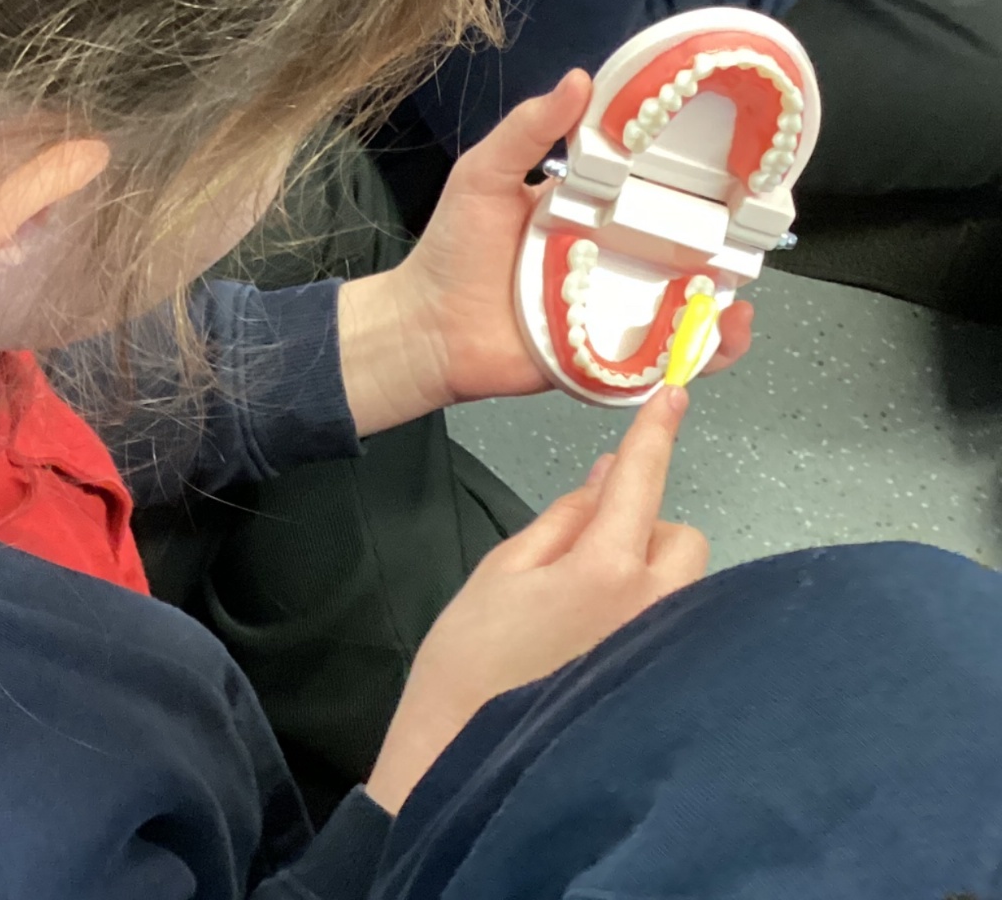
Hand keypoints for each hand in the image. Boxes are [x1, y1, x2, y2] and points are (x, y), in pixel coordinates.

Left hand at [337, 71, 751, 435]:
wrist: (428, 329)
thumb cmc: (453, 251)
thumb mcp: (484, 176)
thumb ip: (528, 131)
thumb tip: (579, 80)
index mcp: (595, 209)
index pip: (658, 188)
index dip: (699, 178)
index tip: (741, 161)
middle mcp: (615, 255)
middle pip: (689, 248)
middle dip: (730, 242)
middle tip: (757, 232)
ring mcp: (618, 305)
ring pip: (690, 303)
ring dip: (726, 299)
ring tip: (741, 294)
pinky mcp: (613, 353)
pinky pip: (667, 354)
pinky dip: (702, 350)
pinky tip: (719, 332)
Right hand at [365, 387, 706, 812]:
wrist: (467, 756)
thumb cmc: (470, 662)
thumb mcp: (501, 571)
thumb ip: (561, 519)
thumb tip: (605, 478)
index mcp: (605, 567)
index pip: (642, 481)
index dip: (657, 433)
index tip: (674, 394)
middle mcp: (653, 607)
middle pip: (681, 535)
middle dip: (645, 528)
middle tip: (588, 553)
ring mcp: (665, 650)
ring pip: (684, 582)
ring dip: (652, 574)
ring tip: (592, 607)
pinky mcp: (665, 683)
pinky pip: (677, 625)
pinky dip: (651, 615)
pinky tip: (602, 643)